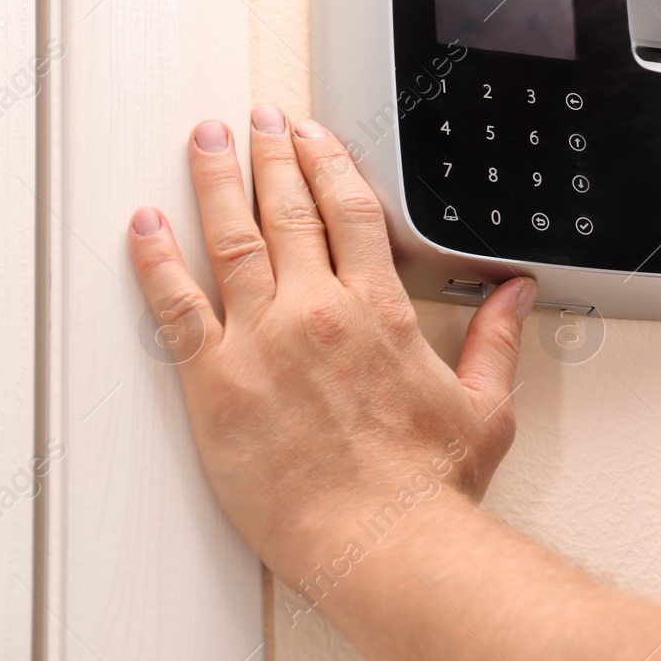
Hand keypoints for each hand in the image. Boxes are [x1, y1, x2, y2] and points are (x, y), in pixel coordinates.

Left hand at [126, 104, 536, 580]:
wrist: (381, 540)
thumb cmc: (426, 485)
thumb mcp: (484, 404)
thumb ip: (496, 339)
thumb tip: (515, 296)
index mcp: (380, 310)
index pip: (350, 211)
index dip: (329, 163)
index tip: (313, 137)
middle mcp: (318, 312)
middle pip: (289, 210)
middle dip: (273, 155)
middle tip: (258, 120)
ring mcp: (262, 342)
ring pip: (232, 238)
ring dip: (218, 182)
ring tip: (207, 141)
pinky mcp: (216, 383)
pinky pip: (176, 308)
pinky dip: (156, 261)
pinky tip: (145, 226)